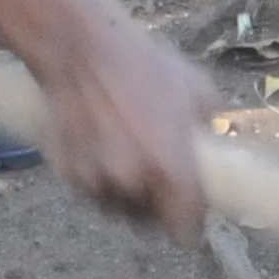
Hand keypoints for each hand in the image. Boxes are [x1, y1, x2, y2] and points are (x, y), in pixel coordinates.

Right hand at [23, 0, 218, 237]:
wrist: (82, 46)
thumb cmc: (142, 64)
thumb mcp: (196, 89)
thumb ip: (208, 128)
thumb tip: (211, 143)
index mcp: (173, 171)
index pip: (185, 231)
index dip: (188, 224)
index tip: (188, 215)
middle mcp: (134, 184)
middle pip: (147, 224)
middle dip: (152, 206)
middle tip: (155, 176)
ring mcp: (97, 181)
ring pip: (114, 207)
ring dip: (121, 192)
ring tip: (124, 153)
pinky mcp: (67, 173)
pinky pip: (87, 188)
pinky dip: (93, 176)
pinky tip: (97, 144)